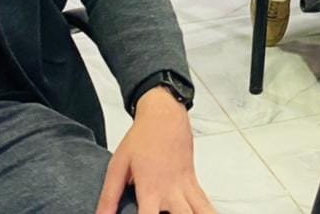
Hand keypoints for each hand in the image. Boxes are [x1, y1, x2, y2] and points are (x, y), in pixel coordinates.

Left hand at [95, 88, 214, 213]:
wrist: (165, 114)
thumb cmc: (140, 138)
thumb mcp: (118, 165)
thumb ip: (109, 195)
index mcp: (150, 188)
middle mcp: (171, 191)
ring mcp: (186, 186)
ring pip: (201, 212)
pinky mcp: (193, 182)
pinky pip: (205, 203)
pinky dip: (210, 213)